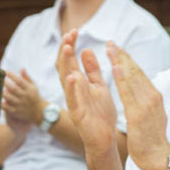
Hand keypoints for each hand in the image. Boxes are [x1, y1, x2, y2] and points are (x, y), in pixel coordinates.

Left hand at [2, 68, 43, 131]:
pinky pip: (7, 108)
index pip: (20, 81)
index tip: (5, 71)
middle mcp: (25, 96)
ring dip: (3, 93)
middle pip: (14, 89)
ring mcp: (20, 104)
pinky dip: (2, 104)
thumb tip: (22, 68)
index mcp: (29, 89)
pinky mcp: (16, 112)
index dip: (12, 76)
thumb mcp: (33, 86)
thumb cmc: (34, 96)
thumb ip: (27, 78)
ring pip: (10, 98)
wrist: (38, 112)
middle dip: (5, 83)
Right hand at [57, 30, 117, 151]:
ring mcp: (73, 102)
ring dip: (66, 64)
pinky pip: (73, 100)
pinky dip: (72, 88)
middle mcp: (72, 91)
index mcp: (78, 83)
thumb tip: (86, 50)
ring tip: (67, 48)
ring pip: (66, 80)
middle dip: (66, 50)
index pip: (70, 60)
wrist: (105, 137)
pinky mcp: (78, 114)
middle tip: (69, 34)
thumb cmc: (101, 113)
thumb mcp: (98, 86)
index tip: (74, 31)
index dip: (70, 45)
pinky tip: (73, 77)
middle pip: (64, 66)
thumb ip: (92, 69)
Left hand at [108, 42, 169, 169]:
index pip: (139, 75)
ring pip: (132, 78)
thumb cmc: (153, 141)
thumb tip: (143, 95)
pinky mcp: (138, 114)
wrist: (159, 158)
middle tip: (112, 43)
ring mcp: (147, 104)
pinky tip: (116, 67)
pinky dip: (122, 78)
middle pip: (136, 72)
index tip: (119, 50)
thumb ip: (147, 104)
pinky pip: (128, 93)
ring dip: (121, 61)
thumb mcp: (152, 117)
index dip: (129, 61)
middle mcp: (152, 97)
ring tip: (111, 49)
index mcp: (154, 97)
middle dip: (123, 57)